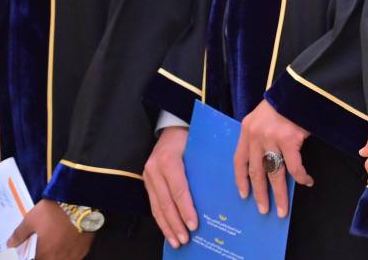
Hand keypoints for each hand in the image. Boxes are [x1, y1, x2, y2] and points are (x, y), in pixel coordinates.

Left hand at [7, 199, 92, 259]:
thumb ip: (19, 234)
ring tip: (54, 247)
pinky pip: (74, 258)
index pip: (32, 259)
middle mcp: (58, 259)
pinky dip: (69, 254)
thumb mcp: (31, 219)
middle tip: (42, 246)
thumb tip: (10, 245)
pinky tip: (67, 246)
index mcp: (43, 255)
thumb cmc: (54, 212)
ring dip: (55, 256)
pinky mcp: (84, 250)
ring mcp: (73, 256)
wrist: (81, 202)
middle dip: (43, 255)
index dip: (28, 255)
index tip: (27, 250)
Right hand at [144, 126, 197, 248]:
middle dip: (175, 223)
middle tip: (185, 239)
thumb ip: (204, 167)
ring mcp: (148, 176)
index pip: (179, 190)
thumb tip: (221, 191)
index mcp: (169, 160)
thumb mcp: (199, 147)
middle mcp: (155, 169)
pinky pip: (153, 204)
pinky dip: (161, 219)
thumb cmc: (191, 137)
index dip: (186, 209)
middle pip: (166, 202)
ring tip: (176, 241)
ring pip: (157, 206)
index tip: (194, 225)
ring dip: (167, 226)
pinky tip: (168, 230)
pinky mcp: (146, 181)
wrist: (172, 125)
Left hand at [233, 99, 312, 217]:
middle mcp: (256, 136)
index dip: (241, 180)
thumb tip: (265, 162)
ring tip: (282, 209)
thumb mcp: (263, 117)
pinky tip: (307, 182)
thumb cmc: (285, 103)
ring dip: (279, 194)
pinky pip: (295, 167)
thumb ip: (260, 136)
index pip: (239, 160)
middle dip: (260, 194)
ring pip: (274, 174)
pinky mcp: (289, 140)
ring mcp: (272, 138)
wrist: (300, 88)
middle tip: (264, 210)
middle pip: (256, 172)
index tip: (244, 195)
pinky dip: (301, 177)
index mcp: (247, 130)